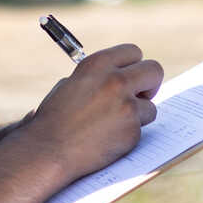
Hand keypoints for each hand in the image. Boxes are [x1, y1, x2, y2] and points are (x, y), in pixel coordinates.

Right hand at [25, 43, 162, 180]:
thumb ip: (97, 78)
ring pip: (150, 105)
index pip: (133, 52)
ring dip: (138, 115)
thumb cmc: (54, 120)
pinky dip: (129, 135)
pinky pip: (141, 129)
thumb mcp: (70, 85)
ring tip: (112, 125)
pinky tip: (107, 139)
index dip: (133, 65)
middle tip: (141, 96)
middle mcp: (115, 80)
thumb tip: (121, 77)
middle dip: (150, 84)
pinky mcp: (132, 129)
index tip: (131, 75)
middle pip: (154, 70)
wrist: (48, 150)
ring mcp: (126, 105)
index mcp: (97, 64)